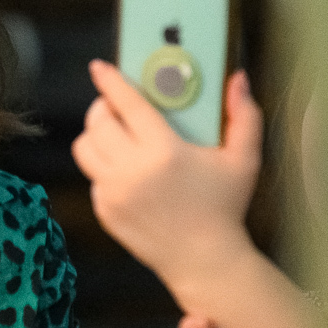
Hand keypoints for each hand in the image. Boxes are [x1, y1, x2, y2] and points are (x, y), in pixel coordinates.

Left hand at [71, 62, 262, 286]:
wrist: (204, 260)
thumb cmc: (226, 207)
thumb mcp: (244, 159)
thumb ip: (244, 115)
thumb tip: (237, 77)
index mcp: (164, 152)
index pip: (127, 105)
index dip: (111, 81)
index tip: (99, 66)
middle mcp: (132, 170)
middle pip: (97, 122)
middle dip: (103, 107)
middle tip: (116, 105)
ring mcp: (113, 193)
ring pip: (84, 148)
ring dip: (95, 135)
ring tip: (115, 133)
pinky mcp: (104, 211)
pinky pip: (92, 177)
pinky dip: (103, 166)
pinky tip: (125, 169)